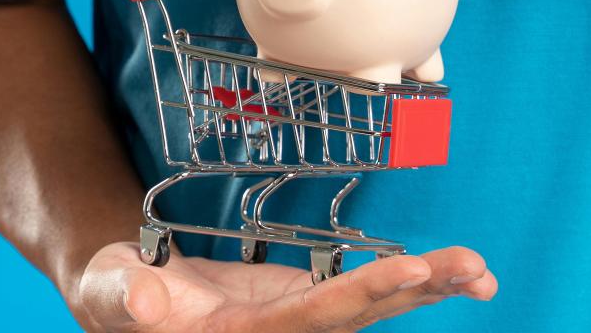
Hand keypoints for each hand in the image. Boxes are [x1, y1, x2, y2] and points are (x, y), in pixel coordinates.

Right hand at [76, 242, 495, 331]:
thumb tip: (143, 302)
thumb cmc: (118, 296)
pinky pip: (364, 294)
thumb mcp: (110, 291)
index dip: (359, 295)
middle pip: (357, 318)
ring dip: (426, 290)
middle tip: (468, 270)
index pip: (309, 318)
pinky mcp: (305, 303)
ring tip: (480, 272)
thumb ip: (122, 296)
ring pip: (371, 310)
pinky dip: (408, 283)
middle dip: (413, 292)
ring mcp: (298, 322)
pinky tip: (450, 273)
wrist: (131, 302)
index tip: (407, 269)